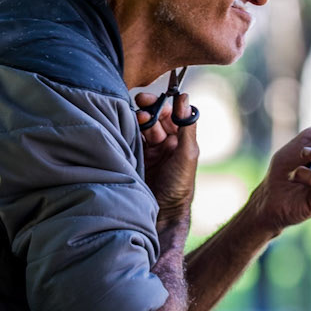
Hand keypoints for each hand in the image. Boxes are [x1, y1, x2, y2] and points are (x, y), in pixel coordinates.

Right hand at [138, 89, 198, 228]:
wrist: (161, 213)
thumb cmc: (179, 185)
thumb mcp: (187, 154)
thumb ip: (187, 126)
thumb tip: (185, 98)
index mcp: (180, 140)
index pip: (172, 114)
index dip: (163, 104)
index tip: (154, 98)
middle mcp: (165, 143)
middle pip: (155, 118)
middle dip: (148, 109)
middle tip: (140, 103)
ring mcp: (150, 151)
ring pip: (142, 127)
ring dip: (138, 120)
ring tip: (134, 118)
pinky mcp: (136, 157)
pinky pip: (131, 139)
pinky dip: (127, 131)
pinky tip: (124, 127)